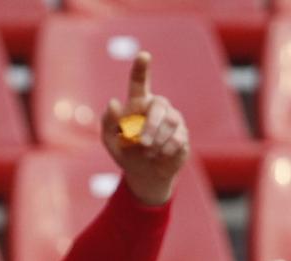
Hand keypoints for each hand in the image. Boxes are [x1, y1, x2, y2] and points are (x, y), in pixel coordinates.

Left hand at [101, 52, 188, 207]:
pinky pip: (178, 138)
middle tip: (143, 143)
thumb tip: (114, 102)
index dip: (141, 68)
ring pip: (171, 121)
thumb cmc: (125, 152)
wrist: (144, 174)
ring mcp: (173, 119)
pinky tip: (160, 155)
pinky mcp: (183, 134)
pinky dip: (166, 149)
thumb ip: (108, 122)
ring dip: (157, 140)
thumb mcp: (110, 140)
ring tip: (148, 152)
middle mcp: (157, 107)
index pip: (139, 81)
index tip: (143, 55)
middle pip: (159, 105)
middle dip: (151, 125)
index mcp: (138, 103)